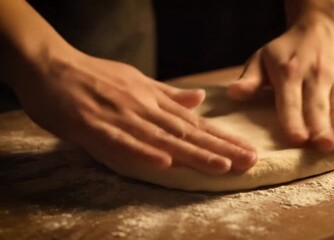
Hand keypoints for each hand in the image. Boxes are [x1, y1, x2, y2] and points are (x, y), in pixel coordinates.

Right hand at [12, 51, 256, 175]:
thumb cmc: (95, 76)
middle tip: (249, 162)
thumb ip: (168, 94)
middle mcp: (143, 108)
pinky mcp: (94, 126)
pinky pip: (121, 142)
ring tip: (222, 166)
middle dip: (219, 148)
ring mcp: (120, 117)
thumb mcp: (137, 81)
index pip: (195, 122)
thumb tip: (199, 99)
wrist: (51, 66)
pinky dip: (143, 152)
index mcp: (153, 99)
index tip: (247, 150)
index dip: (222, 137)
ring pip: (162, 138)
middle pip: (186, 132)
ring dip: (192, 153)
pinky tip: (165, 164)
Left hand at [228, 8, 333, 151]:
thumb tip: (233, 94)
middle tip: (322, 146)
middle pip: (318, 106)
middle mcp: (316, 75)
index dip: (294, 120)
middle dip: (321, 127)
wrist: (322, 26)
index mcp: (290, 73)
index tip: (296, 139)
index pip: (291, 101)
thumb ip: (250, 79)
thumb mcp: (262, 58)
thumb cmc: (286, 50)